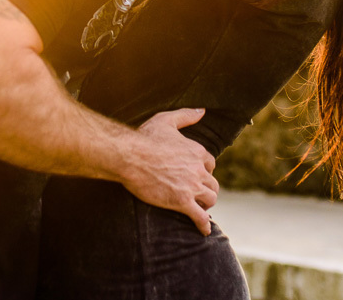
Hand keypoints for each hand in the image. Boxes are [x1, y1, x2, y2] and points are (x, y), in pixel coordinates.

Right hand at [120, 108, 218, 235]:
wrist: (130, 156)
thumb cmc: (145, 137)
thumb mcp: (166, 120)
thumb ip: (186, 115)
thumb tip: (203, 111)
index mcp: (197, 151)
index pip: (210, 164)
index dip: (205, 171)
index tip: (197, 176)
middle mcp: (198, 169)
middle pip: (212, 183)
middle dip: (207, 189)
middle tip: (198, 195)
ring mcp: (191, 186)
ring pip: (210, 199)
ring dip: (206, 205)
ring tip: (200, 209)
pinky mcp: (182, 202)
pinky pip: (200, 217)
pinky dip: (204, 225)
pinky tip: (204, 231)